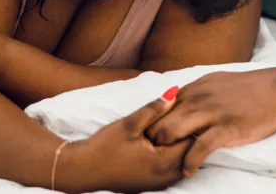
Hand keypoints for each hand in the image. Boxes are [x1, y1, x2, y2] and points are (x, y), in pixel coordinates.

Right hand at [61, 87, 192, 193]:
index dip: (193, 124)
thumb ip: (154, 108)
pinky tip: (163, 141)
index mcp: (162, 162)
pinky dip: (173, 154)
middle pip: (190, 153)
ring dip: (181, 145)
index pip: (192, 142)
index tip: (190, 109)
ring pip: (182, 162)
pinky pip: (172, 169)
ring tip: (175, 126)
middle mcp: (164, 177)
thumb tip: (175, 92)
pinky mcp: (152, 184)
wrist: (82, 170)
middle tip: (185, 115)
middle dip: (190, 134)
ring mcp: (159, 183)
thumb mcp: (130, 123)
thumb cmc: (104, 146)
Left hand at [146, 68, 275, 174]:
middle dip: (153, 142)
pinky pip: (199, 148)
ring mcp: (210, 113)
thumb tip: (177, 101)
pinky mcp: (225, 128)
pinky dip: (189, 162)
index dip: (151, 127)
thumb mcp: (215, 82)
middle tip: (154, 158)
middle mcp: (196, 99)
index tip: (150, 143)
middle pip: (158, 122)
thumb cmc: (249, 88)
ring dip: (166, 152)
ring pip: (171, 132)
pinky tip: (188, 170)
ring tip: (167, 165)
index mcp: (193, 89)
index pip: (158, 108)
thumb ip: (195, 93)